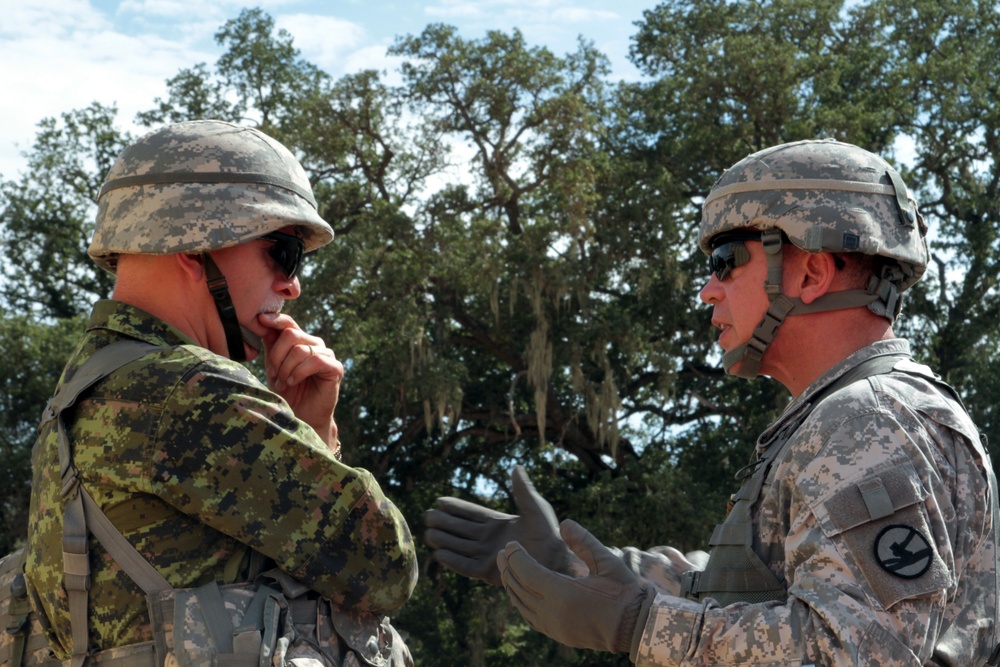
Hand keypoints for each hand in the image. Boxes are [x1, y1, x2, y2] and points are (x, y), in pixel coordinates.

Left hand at [258, 312, 343, 448]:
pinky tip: (293, 382)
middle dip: (277, 356)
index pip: (289, 323)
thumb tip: (262, 321)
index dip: (275, 319)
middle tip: (273, 374)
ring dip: (286, 368)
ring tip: (283, 383)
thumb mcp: (273, 366)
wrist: (301, 417)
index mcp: (300, 341)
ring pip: (300, 349)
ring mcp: (326, 355)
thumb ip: (271, 345)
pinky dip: (299, 372)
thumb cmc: (287, 393)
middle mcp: (314, 344)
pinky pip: (315, 361)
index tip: (260, 319)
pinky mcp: (335, 368)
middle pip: (291, 335)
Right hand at [424, 466, 570, 585]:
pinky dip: (454, 562)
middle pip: (461, 530)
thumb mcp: (535, 507)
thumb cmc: (548, 532)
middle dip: (444, 523)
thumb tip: (516, 467)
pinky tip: (440, 556)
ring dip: (445, 541)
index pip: (470, 513)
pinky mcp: (490, 571)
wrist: (556, 559)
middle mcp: (489, 539)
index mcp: (497, 523)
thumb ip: (522, 490)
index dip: (455, 508)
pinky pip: (467, 566)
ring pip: (460, 547)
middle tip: (428, 517)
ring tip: (428, 535)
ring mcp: (488, 555)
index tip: (439, 501)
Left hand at [497, 519, 653, 654]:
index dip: (516, 556)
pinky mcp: (558, 634)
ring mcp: (553, 626)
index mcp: (563, 593)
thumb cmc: (624, 592)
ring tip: (507, 569)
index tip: (510, 544)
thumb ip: (584, 542)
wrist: (636, 626)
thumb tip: (564, 523)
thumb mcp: (607, 562)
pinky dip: (521, 602)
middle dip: (509, 568)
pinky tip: (521, 592)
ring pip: (521, 604)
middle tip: (502, 553)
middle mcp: (553, 612)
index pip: (527, 571)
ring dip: (512, 585)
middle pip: (519, 587)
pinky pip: (530, 617)